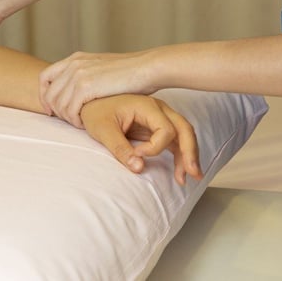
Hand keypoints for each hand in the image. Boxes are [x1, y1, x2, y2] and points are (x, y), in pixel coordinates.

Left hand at [40, 51, 156, 126]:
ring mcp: (78, 75)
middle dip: (55, 111)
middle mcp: (73, 64)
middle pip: (49, 93)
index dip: (45, 96)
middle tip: (69, 121)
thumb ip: (87, 74)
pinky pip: (70, 110)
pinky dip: (75, 121)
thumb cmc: (131, 72)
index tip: (52, 110)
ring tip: (80, 123)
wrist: (147, 68)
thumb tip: (78, 88)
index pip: (45, 77)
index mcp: (75, 58)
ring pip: (59, 104)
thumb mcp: (102, 67)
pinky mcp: (86, 87)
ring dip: (67, 118)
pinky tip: (86, 124)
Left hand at [80, 94, 201, 183]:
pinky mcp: (157, 127)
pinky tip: (180, 171)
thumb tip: (139, 168)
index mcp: (146, 106)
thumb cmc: (95, 111)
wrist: (90, 103)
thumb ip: (120, 148)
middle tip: (192, 174)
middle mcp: (158, 109)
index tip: (137, 154)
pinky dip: (180, 155)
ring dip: (188, 156)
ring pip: (183, 135)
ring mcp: (160, 117)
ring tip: (187, 178)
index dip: (155, 147)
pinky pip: (175, 140)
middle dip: (190, 152)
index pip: (165, 129)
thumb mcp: (103, 130)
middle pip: (184, 129)